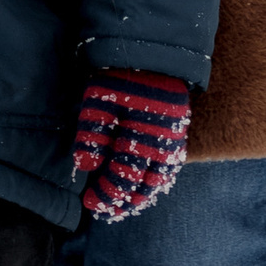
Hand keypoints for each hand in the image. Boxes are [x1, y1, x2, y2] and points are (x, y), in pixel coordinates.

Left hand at [72, 71, 190, 222]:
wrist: (153, 54)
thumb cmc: (120, 75)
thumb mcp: (98, 98)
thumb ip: (92, 133)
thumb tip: (86, 167)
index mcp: (140, 133)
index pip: (123, 177)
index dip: (106, 194)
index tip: (89, 202)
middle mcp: (161, 142)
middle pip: (144, 186)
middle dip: (122, 202)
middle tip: (103, 212)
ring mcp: (174, 140)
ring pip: (159, 181)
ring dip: (140, 197)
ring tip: (122, 207)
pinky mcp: (179, 134)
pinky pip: (170, 168)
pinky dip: (156, 183)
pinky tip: (143, 187)